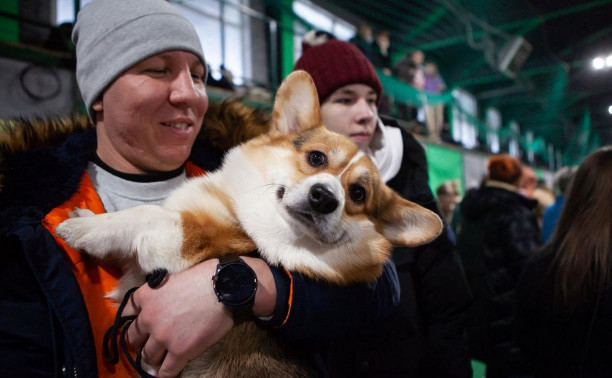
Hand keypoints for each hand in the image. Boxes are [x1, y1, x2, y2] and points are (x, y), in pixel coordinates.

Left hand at [123, 257, 276, 376]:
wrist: (227, 288)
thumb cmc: (204, 278)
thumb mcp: (172, 278)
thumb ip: (158, 293)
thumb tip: (159, 304)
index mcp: (146, 296)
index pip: (125, 314)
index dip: (132, 321)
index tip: (138, 327)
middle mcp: (148, 318)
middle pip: (133, 338)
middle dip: (141, 342)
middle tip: (150, 343)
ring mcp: (163, 336)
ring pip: (147, 357)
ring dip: (153, 358)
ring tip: (160, 358)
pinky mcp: (180, 351)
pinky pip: (165, 371)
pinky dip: (164, 373)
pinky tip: (167, 371)